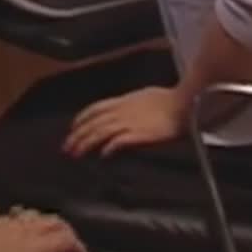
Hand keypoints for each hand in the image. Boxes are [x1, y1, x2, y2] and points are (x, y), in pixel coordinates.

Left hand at [0, 211, 89, 251]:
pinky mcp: (1, 222)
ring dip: (52, 223)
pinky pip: (22, 216)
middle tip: (72, 245)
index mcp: (42, 244)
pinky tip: (25, 226)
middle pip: (57, 223)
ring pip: (41, 217)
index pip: (68, 240)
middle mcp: (32, 229)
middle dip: (69, 232)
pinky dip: (31, 219)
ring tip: (54, 233)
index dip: (79, 250)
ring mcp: (16, 223)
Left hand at [63, 86, 186, 158]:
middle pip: (93, 122)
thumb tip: (123, 109)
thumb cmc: (170, 100)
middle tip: (66, 147)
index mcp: (123, 101)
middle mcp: (122, 110)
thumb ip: (130, 104)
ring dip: (85, 143)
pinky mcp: (139, 133)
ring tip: (76, 153)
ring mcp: (129, 121)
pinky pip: (119, 140)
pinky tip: (103, 155)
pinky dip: (109, 147)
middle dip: (77, 135)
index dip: (81, 118)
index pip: (95, 108)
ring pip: (100, 131)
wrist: (185, 103)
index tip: (72, 128)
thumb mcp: (144, 96)